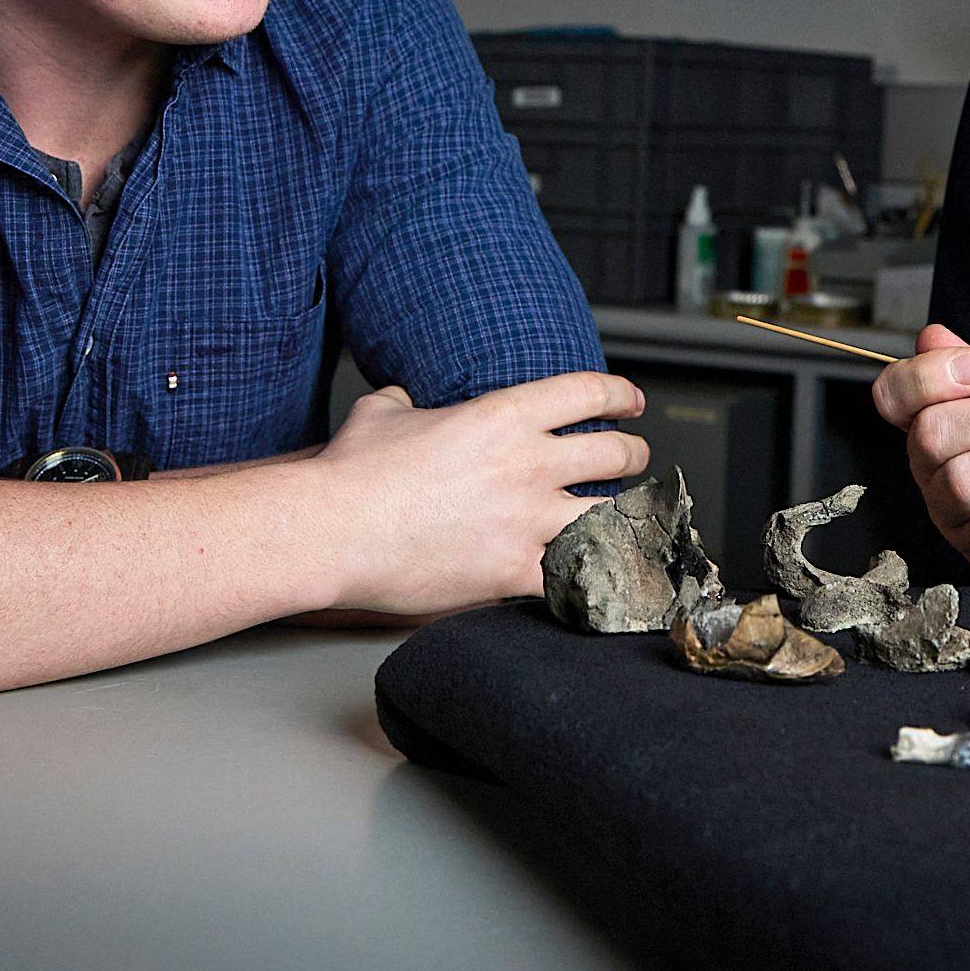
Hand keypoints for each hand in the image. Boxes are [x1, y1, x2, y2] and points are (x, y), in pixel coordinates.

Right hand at [312, 371, 646, 616]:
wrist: (334, 531)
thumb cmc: (351, 474)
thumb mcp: (379, 412)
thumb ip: (404, 401)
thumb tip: (402, 400)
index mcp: (502, 416)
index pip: (585, 392)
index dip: (618, 394)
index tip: (629, 402)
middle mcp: (527, 465)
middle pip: (613, 453)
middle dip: (632, 454)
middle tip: (634, 458)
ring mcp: (525, 520)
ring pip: (608, 515)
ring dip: (623, 517)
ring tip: (628, 519)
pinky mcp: (512, 571)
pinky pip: (574, 577)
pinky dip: (593, 576)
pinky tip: (603, 578)